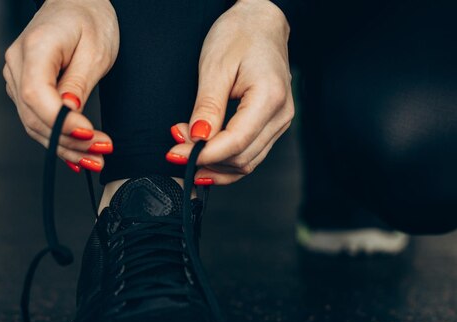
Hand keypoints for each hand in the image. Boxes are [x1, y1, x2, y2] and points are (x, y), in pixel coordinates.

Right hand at [3, 0, 118, 171]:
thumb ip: (80, 84)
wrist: (78, 4)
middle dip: (69, 141)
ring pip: (34, 124)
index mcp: (35, 48)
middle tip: (100, 155)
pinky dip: (58, 139)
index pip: (36, 94)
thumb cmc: (90, 19)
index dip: (60, 121)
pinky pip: (38, 120)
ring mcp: (18, 76)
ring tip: (95, 160)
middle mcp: (18, 63)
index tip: (88, 134)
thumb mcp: (96, 50)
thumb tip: (69, 114)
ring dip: (65, 147)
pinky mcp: (26, 87)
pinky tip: (77, 156)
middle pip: (34, 115)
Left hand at [167, 0, 293, 184]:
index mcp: (270, 97)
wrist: (261, 21)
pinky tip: (206, 160)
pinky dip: (226, 161)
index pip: (236, 142)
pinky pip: (251, 155)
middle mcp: (281, 115)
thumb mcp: (215, 66)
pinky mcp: (273, 126)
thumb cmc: (240, 34)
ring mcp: (280, 123)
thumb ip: (207, 106)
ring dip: (215, 165)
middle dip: (206, 160)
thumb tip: (197, 139)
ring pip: (247, 163)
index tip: (177, 152)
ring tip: (187, 152)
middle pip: (242, 158)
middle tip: (175, 149)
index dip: (205, 154)